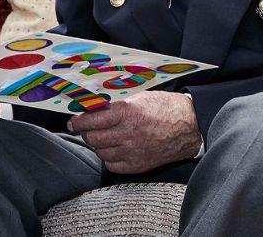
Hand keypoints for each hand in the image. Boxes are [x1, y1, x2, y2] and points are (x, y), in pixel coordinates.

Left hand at [68, 91, 201, 173]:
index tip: (73, 122)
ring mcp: (133, 151)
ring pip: (100, 152)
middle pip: (92, 138)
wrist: (189, 125)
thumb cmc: (164, 107)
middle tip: (86, 129)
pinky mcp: (139, 165)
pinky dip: (109, 158)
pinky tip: (114, 149)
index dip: (78, 122)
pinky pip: (112, 165)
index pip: (91, 120)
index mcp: (126, 112)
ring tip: (103, 138)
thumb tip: (91, 107)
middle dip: (85, 133)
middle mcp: (128, 133)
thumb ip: (115, 104)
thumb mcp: (138, 97)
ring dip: (98, 145)